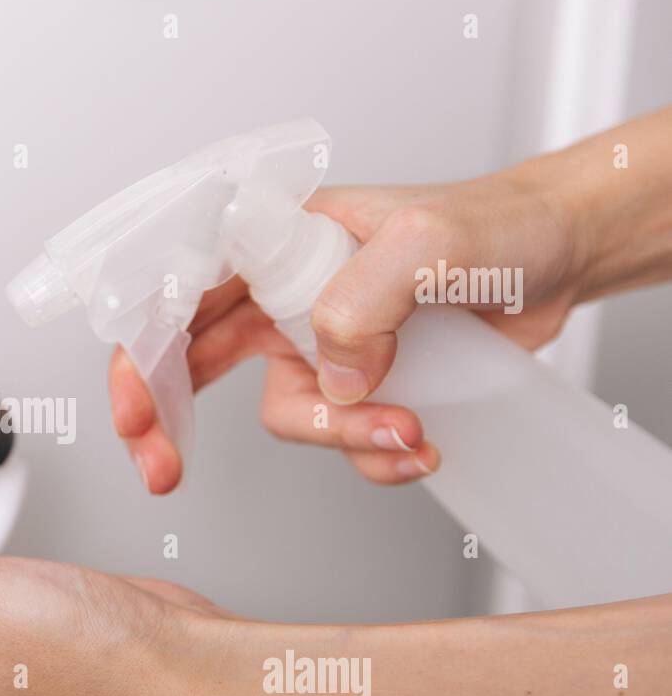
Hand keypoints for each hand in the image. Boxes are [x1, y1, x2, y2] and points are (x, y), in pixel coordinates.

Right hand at [110, 171, 584, 493]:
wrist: (560, 260)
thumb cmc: (495, 225)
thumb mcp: (429, 241)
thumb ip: (361, 297)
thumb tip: (330, 374)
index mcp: (274, 237)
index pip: (177, 289)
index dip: (140, 350)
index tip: (135, 411)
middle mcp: (280, 289)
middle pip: (188, 359)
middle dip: (169, 418)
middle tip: (162, 470)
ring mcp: (314, 341)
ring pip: (283, 413)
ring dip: (338, 438)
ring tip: (408, 429)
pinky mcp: (354, 384)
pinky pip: (337, 440)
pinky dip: (374, 455)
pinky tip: (422, 439)